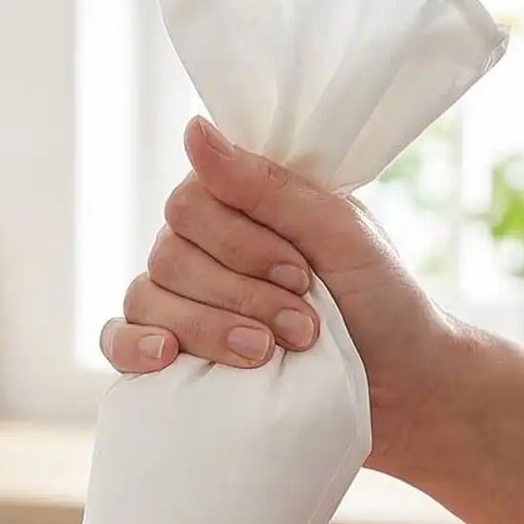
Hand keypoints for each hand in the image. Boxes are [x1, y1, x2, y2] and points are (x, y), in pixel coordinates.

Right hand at [99, 118, 470, 477]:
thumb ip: (268, 186)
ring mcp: (185, 305)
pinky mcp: (178, 360)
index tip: (302, 276)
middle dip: (237, 294)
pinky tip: (165, 357)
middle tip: (301, 326)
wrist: (405, 392)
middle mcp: (204, 251)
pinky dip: (132, 347)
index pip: (189, 203)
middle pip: (168, 254)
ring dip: (208, 328)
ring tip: (268, 356)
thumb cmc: (383, 304)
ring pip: (148, 299)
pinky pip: (117, 341)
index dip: (238, 243)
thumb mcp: (340, 234)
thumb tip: (192, 130)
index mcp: (242, 208)